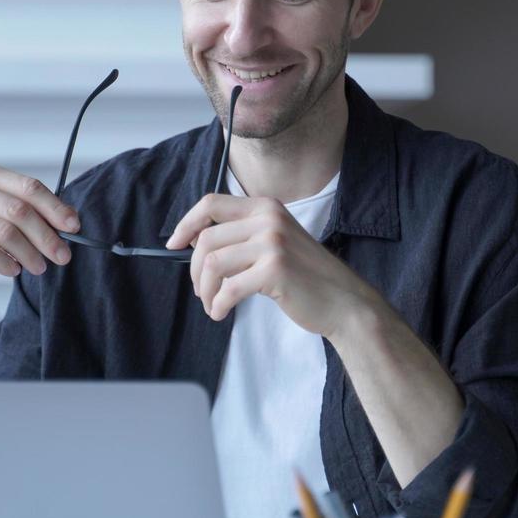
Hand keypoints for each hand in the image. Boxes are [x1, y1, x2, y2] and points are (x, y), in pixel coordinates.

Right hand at [0, 160, 78, 308]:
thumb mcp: (1, 214)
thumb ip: (31, 211)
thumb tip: (71, 221)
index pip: (28, 187)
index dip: (55, 208)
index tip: (74, 227)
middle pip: (19, 210)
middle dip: (47, 236)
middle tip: (63, 257)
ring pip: (5, 232)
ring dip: (30, 254)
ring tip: (40, 267)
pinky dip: (7, 263)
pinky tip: (15, 271)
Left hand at [165, 193, 380, 337]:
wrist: (344, 301)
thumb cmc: (306, 277)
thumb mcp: (276, 243)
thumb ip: (242, 236)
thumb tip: (194, 241)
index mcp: (266, 207)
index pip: (211, 204)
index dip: (186, 223)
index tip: (173, 244)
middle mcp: (269, 218)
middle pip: (207, 239)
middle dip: (195, 271)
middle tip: (201, 292)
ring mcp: (273, 242)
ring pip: (213, 264)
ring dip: (205, 291)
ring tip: (213, 305)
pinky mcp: (274, 270)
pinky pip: (228, 288)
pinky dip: (218, 305)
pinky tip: (221, 313)